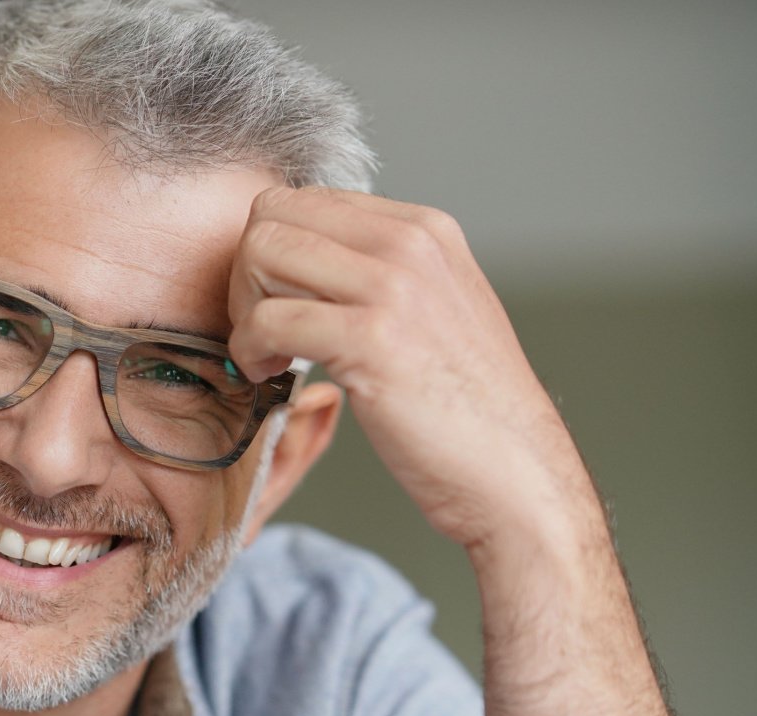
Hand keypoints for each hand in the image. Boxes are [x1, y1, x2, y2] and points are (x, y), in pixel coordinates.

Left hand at [228, 186, 588, 548]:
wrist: (514, 472)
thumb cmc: (464, 408)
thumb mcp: (433, 310)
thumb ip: (379, 274)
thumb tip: (303, 260)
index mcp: (422, 228)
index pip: (301, 201)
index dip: (268, 255)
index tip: (277, 306)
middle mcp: (410, 242)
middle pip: (272, 217)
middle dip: (246, 276)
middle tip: (260, 333)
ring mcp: (394, 286)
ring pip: (262, 254)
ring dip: (243, 312)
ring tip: (266, 357)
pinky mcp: (373, 339)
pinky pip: (268, 320)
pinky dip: (249, 351)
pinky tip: (270, 378)